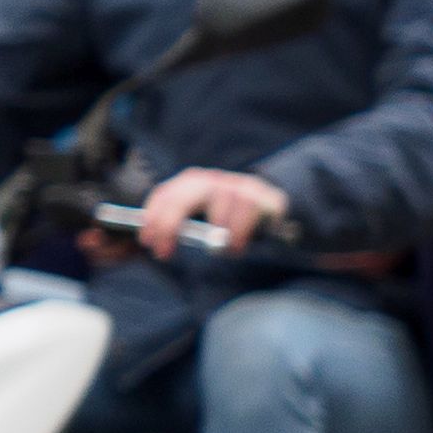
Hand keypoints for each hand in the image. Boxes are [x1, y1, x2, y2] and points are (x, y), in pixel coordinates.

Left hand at [134, 165, 289, 259]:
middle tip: (165, 252)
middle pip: (185, 195)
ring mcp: (240, 186)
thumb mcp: (207, 225)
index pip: (166, 194)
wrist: (285, 218)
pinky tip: (238, 246)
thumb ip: (185, 229)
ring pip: (220, 202)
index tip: (147, 242)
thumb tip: (154, 242)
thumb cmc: (238, 227)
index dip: (152, 217)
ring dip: (216, 230)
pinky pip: (248, 209)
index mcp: (195, 184)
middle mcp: (214, 180)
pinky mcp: (265, 196)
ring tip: (219, 251)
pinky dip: (240, 231)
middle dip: (170, 224)